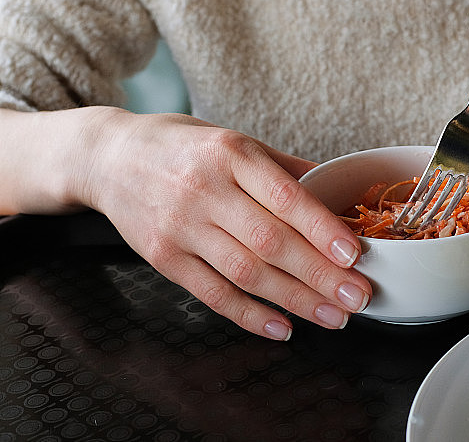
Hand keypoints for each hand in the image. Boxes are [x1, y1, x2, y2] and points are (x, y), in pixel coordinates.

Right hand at [79, 108, 370, 339]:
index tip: (355, 255)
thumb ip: (287, 169)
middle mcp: (204, 190)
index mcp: (231, 154)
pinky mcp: (163, 258)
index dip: (322, 229)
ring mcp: (180, 227)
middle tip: (358, 296)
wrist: (109, 158)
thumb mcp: (236, 141)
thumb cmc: (183, 147)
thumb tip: (341, 193)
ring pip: (246, 272)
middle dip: (320, 274)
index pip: (285, 197)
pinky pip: (211, 294)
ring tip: (334, 317)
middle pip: (270, 241)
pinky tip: (283, 328)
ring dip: (295, 300)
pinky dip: (250, 315)